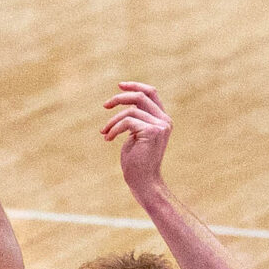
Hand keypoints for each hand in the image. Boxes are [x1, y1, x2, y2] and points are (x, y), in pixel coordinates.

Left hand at [103, 82, 171, 199]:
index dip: (135, 86)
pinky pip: (127, 121)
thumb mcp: (135, 136)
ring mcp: (160, 125)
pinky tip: (108, 138)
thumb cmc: (136, 163)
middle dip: (120, 98)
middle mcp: (164, 120)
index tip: (119, 85)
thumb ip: (134, 119)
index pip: (151, 93)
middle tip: (105, 106)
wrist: (143, 182)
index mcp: (162, 119)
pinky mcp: (152, 131)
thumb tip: (122, 104)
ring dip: (112, 121)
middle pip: (140, 96)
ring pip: (130, 111)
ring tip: (104, 132)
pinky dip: (114, 129)